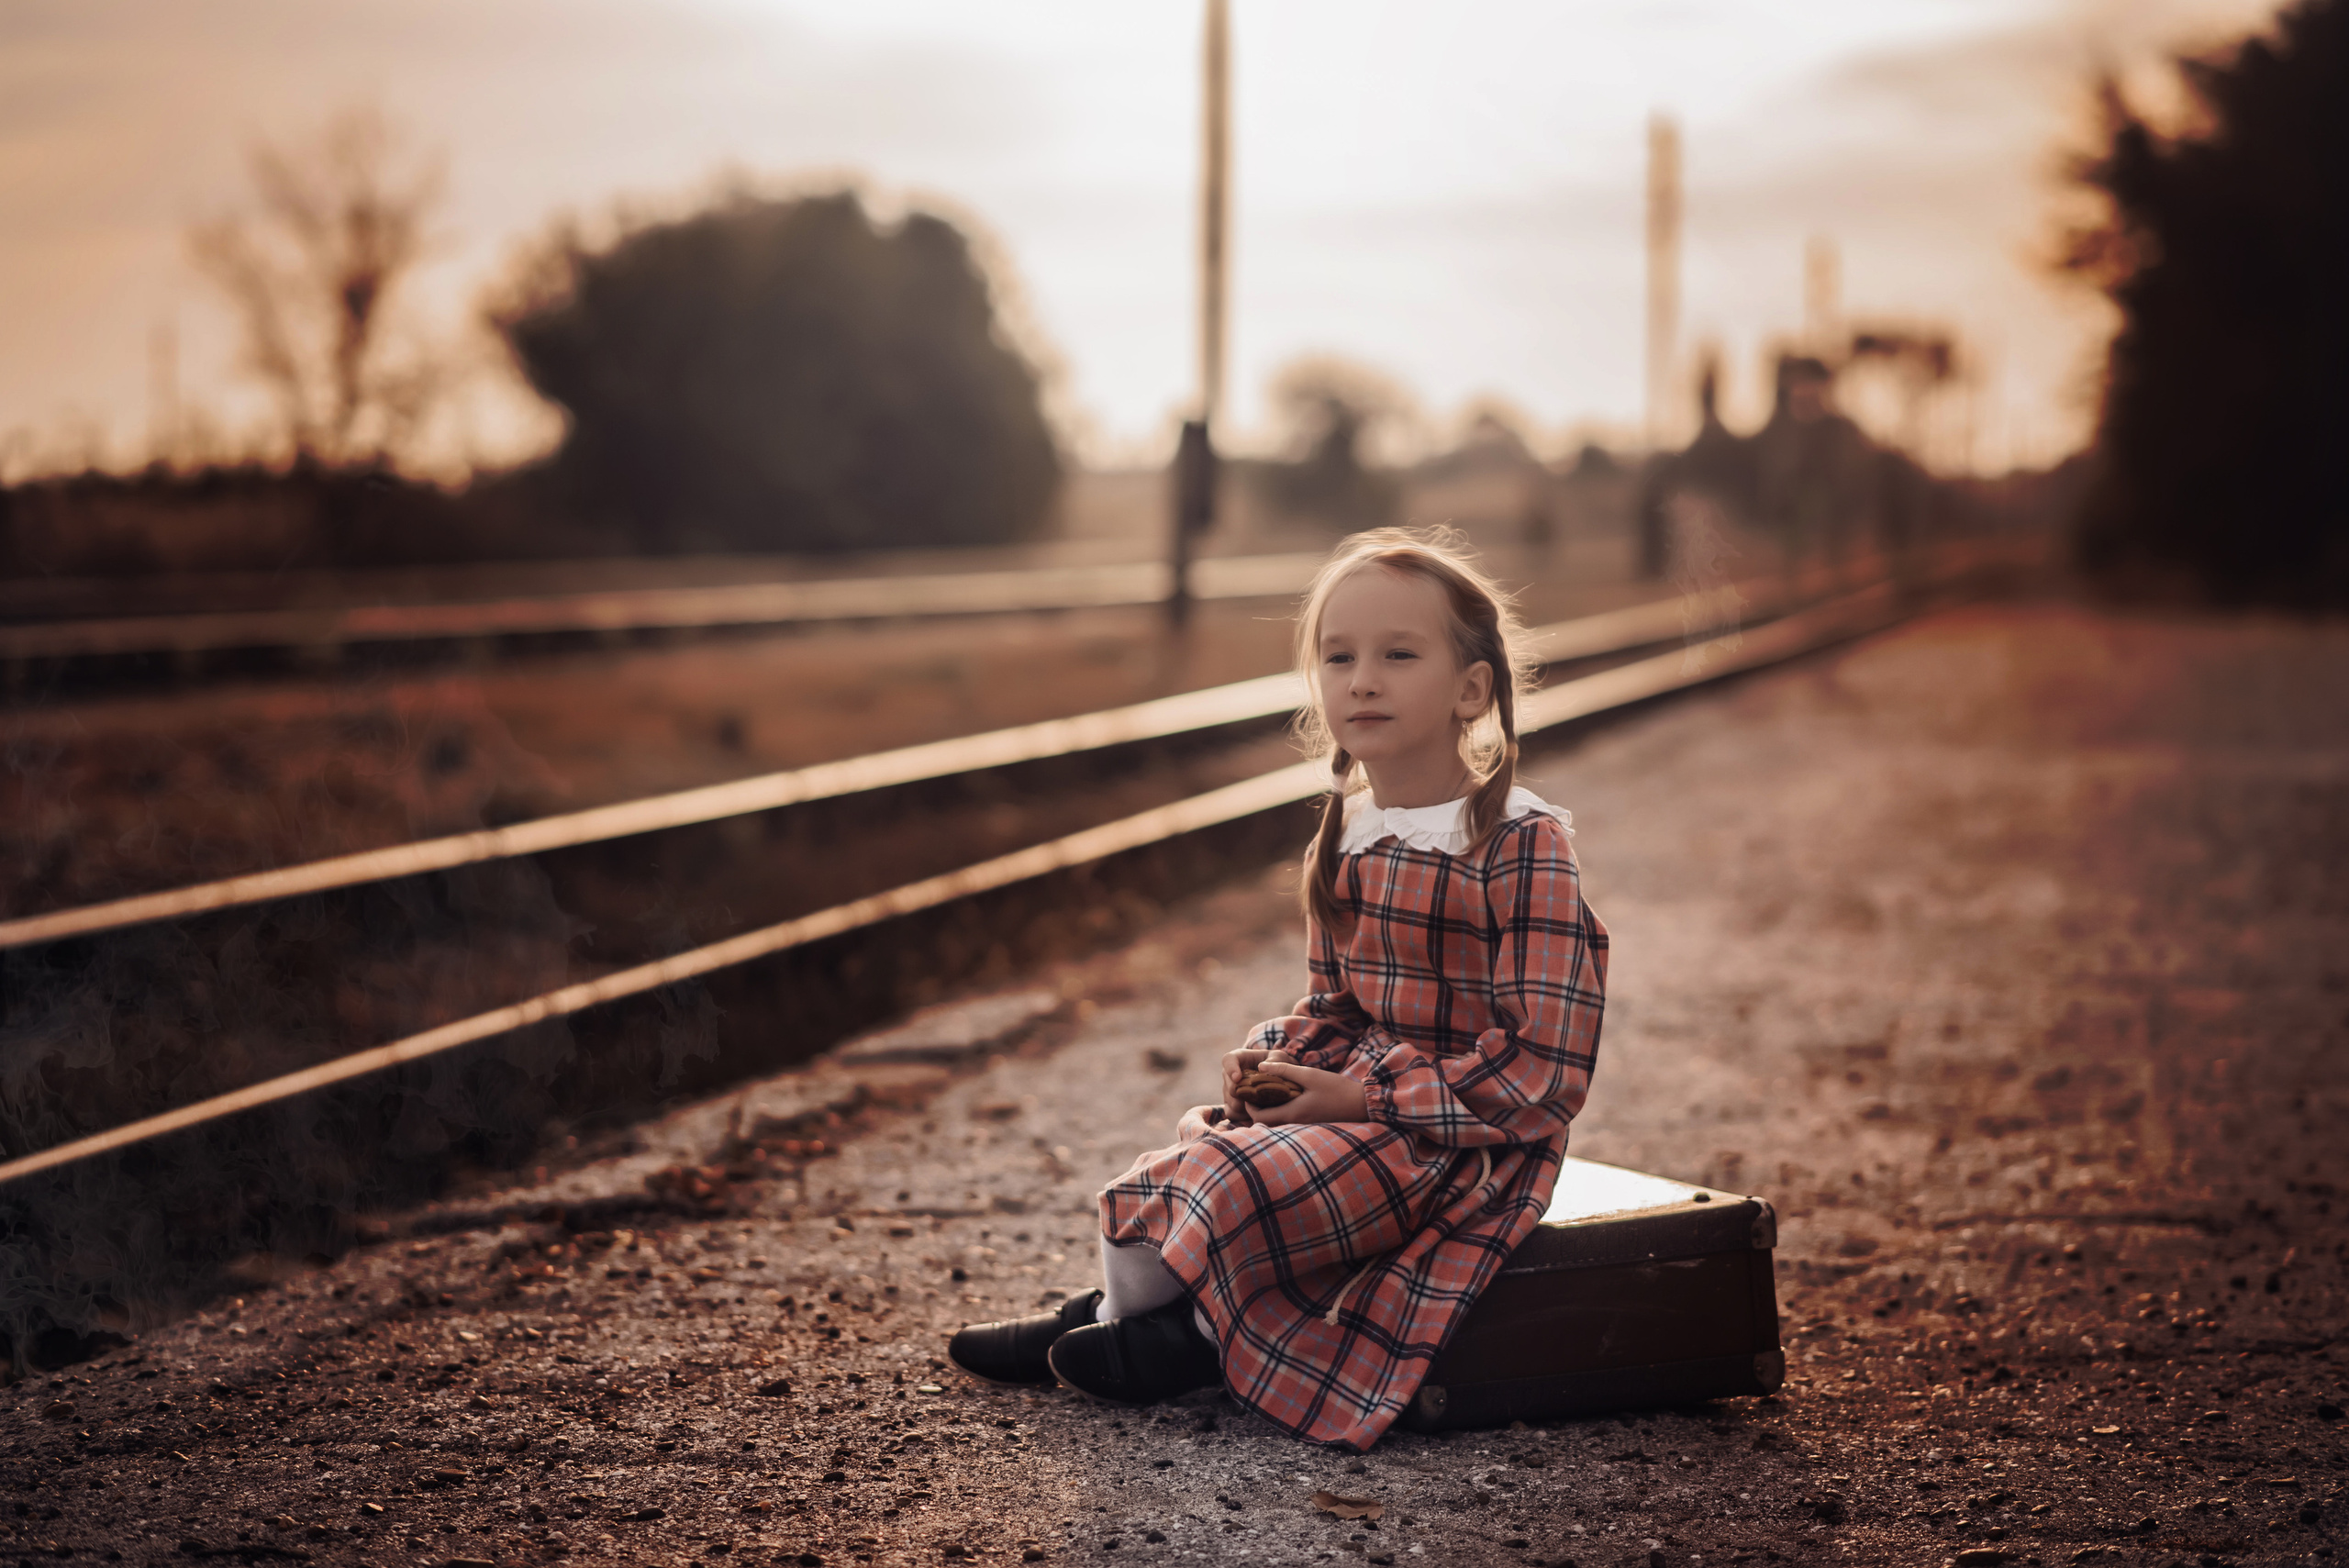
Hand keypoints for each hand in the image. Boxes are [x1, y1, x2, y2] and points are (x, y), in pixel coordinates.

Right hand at [1220, 1046, 1292, 1126]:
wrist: (1279, 1078)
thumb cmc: (1278, 1064)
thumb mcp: (1280, 1058)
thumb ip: (1274, 1060)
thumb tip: (1262, 1068)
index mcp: (1239, 1058)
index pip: (1228, 1060)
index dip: (1230, 1069)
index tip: (1238, 1077)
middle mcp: (1229, 1074)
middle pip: (1230, 1087)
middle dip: (1245, 1094)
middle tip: (1263, 1097)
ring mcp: (1228, 1090)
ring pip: (1232, 1102)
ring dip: (1247, 1106)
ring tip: (1263, 1105)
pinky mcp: (1230, 1104)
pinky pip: (1231, 1113)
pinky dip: (1243, 1116)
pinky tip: (1256, 1113)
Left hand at [1245, 1064, 1369, 1127]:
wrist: (1361, 1104)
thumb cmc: (1336, 1089)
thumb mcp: (1309, 1075)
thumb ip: (1285, 1070)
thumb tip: (1261, 1066)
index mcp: (1292, 1113)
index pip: (1259, 1117)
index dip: (1248, 1105)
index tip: (1247, 1089)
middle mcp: (1294, 1123)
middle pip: (1264, 1121)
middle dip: (1255, 1107)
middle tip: (1253, 1089)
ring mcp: (1301, 1125)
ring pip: (1275, 1121)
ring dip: (1268, 1107)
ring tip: (1266, 1089)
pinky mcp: (1308, 1122)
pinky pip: (1286, 1119)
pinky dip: (1279, 1109)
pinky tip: (1283, 1094)